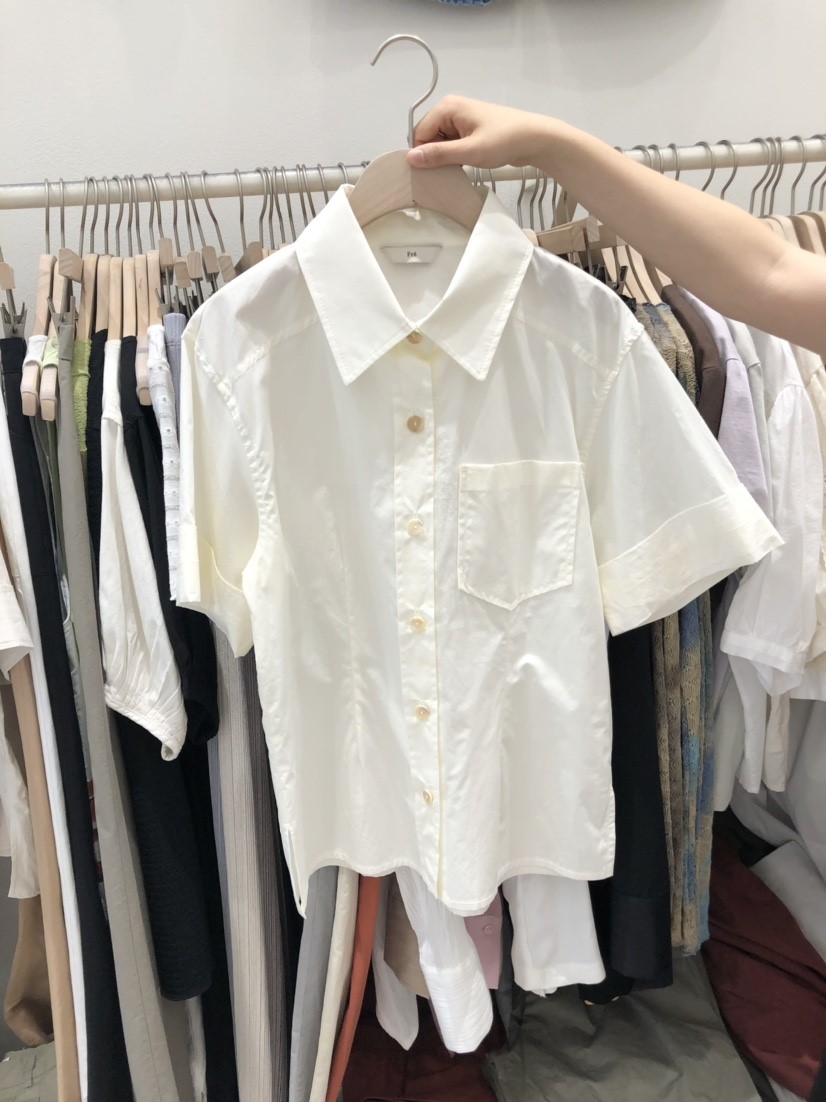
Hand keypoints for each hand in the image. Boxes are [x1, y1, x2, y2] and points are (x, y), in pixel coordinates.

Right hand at [407, 96, 551, 169]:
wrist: (534, 139)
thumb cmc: (504, 140)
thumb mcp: (469, 151)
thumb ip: (439, 155)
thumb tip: (411, 158)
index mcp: (447, 107)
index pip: (419, 133)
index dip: (423, 154)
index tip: (432, 172)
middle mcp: (451, 109)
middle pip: (428, 137)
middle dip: (434, 156)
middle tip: (449, 170)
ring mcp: (461, 120)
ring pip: (440, 143)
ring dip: (446, 158)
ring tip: (460, 167)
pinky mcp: (469, 130)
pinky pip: (452, 145)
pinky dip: (454, 157)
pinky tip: (464, 165)